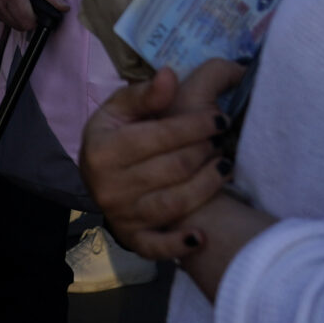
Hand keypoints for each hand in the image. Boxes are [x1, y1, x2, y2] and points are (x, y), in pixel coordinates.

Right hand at [81, 60, 245, 259]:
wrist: (98, 180)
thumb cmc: (114, 138)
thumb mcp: (119, 110)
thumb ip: (146, 94)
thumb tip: (170, 75)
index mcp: (105, 149)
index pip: (161, 135)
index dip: (195, 125)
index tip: (220, 118)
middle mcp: (110, 185)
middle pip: (174, 168)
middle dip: (205, 151)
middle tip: (222, 140)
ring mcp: (121, 215)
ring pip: (176, 203)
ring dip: (208, 186)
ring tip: (225, 168)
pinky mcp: (133, 239)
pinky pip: (157, 247)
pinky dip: (180, 244)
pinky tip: (201, 235)